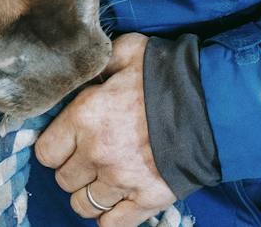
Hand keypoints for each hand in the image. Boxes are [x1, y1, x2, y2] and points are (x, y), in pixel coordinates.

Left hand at [36, 33, 175, 225]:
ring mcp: (122, 181)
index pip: (46, 152)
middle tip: (91, 157)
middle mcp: (97, 153)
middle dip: (74, 169)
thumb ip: (99, 63)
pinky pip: (112, 225)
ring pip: (83, 205)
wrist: (215, 102)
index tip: (68, 141)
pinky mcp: (147, 200)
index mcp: (86, 116)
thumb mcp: (128, 51)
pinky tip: (118, 201)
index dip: (56, 147)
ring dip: (90, 194)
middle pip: (63, 180)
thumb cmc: (168, 74)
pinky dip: (111, 217)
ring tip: (105, 179)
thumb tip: (83, 70)